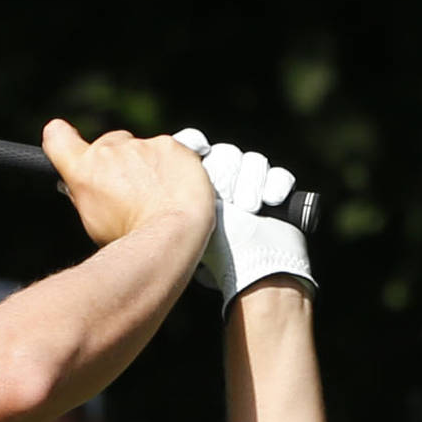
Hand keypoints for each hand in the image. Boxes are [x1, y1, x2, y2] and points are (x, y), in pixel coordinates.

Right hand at [41, 119, 216, 249]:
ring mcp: (142, 145)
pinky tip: (176, 187)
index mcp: (83, 170)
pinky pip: (169, 150)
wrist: (172, 230)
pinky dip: (173, 165)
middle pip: (109, 143)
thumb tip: (89, 186)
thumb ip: (87, 194)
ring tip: (159, 195)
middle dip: (118, 160)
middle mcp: (109, 151)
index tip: (68, 144)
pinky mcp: (170, 143)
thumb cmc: (132, 236)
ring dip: (147, 165)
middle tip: (131, 189)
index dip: (62, 138)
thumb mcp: (94, 221)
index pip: (58, 138)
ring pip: (142, 148)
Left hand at [173, 127, 311, 308]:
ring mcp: (251, 187)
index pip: (195, 153)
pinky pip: (278, 176)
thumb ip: (169, 208)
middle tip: (225, 196)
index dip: (194, 144)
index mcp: (196, 188)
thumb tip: (142, 189)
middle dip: (227, 171)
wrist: (251, 277)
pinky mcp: (277, 194)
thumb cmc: (211, 260)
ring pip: (252, 162)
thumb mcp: (185, 231)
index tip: (197, 149)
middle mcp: (223, 183)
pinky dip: (276, 184)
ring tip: (249, 207)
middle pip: (225, 155)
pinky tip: (271, 200)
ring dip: (251, 180)